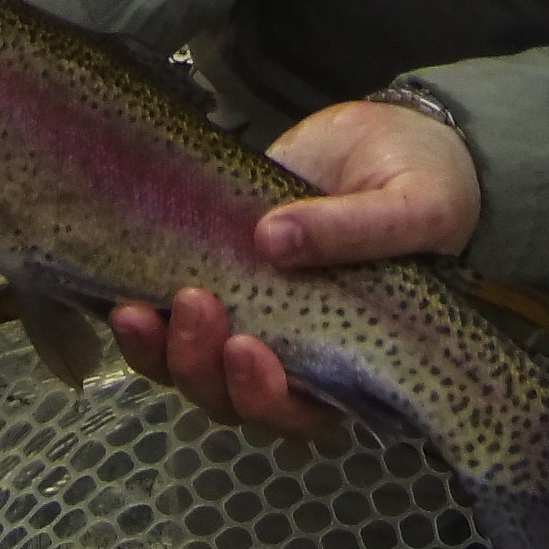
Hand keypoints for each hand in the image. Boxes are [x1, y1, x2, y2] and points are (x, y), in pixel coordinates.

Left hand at [109, 97, 481, 438]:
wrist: (397, 135)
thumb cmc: (428, 186)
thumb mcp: (416, 207)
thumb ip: (357, 229)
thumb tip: (276, 239)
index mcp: (351, 361)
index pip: (302, 413)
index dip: (266, 398)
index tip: (247, 348)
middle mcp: (293, 351)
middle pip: (231, 398)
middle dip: (200, 367)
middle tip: (193, 304)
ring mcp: (249, 314)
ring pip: (190, 367)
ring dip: (159, 351)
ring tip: (137, 308)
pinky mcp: (214, 272)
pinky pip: (167, 315)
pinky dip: (142, 315)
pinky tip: (120, 293)